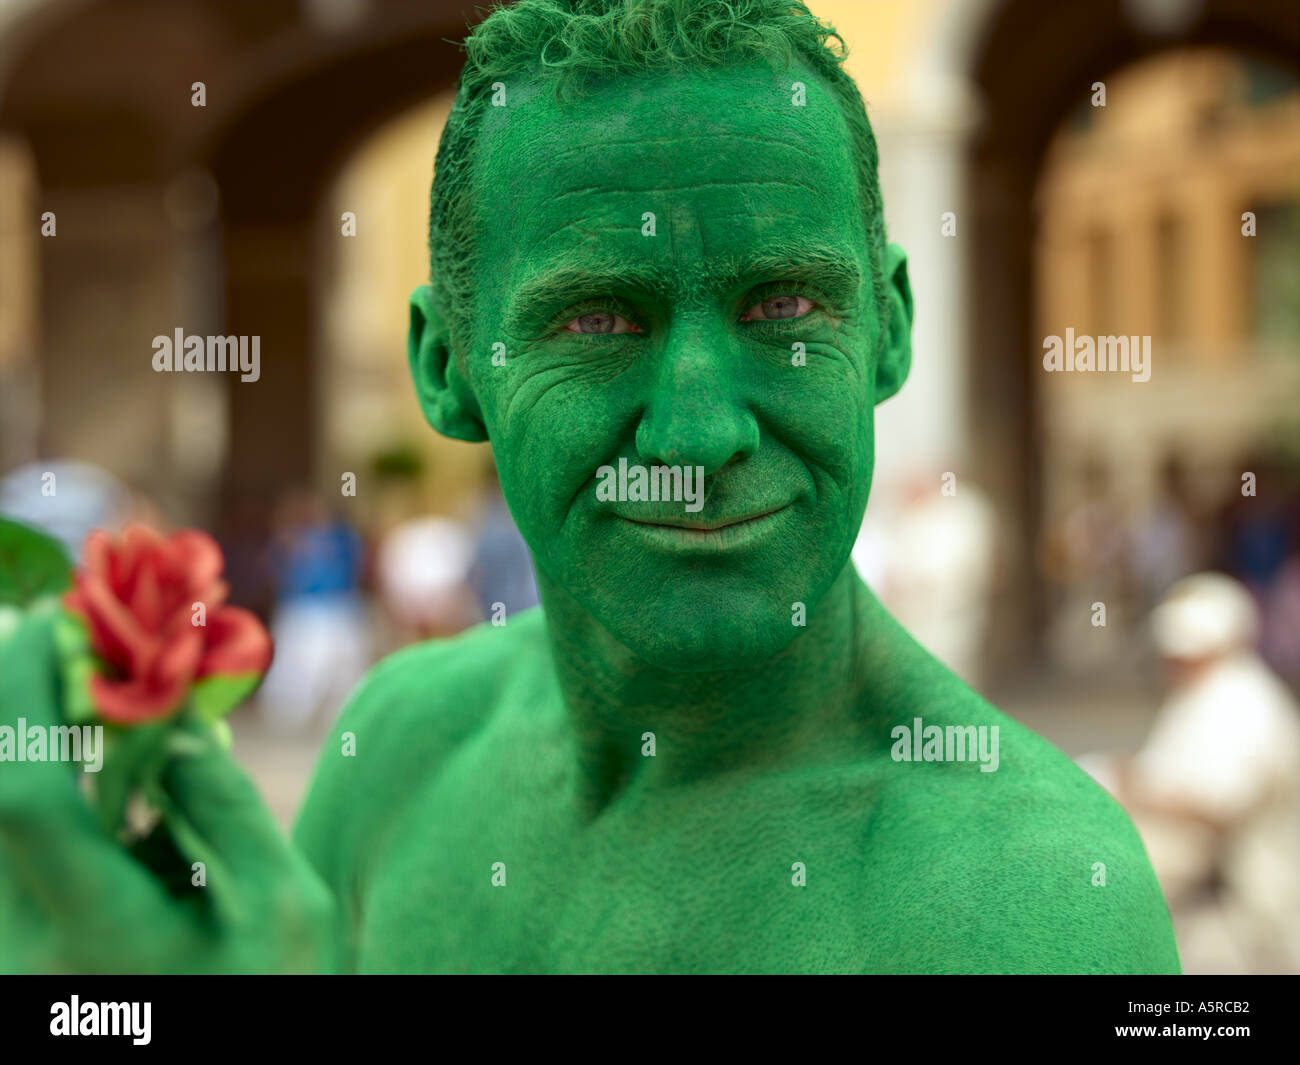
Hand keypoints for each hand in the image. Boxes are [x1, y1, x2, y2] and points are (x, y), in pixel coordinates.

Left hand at [0, 613, 336, 972]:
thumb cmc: (277, 1004)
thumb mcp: (284, 911)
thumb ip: (227, 809)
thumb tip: (172, 730)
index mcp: (95, 935)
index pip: (24, 793)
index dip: (25, 693)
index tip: (55, 623)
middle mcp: (23, 952)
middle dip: (9, 701)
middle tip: (48, 635)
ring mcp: (11, 961)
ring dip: (20, 741)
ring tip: (69, 684)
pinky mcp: (20, 958)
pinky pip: (11, 853)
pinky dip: (34, 790)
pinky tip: (81, 761)